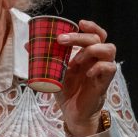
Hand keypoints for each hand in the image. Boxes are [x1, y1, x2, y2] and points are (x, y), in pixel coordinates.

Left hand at [54, 19, 116, 136]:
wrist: (72, 112)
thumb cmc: (66, 90)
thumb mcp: (53, 72)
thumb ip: (44, 58)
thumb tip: (27, 45)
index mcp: (86, 53)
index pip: (95, 33)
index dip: (90, 26)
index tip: (78, 23)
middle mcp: (97, 58)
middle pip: (98, 37)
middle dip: (80, 36)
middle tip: (61, 40)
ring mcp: (102, 69)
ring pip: (109, 48)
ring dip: (92, 50)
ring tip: (77, 60)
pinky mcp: (105, 81)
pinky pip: (110, 68)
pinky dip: (99, 67)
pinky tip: (87, 73)